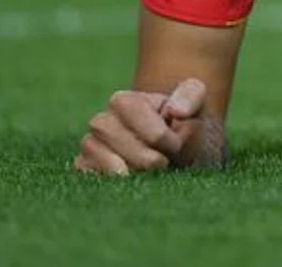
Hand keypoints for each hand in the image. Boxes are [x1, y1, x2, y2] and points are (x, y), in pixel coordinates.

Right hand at [73, 77, 208, 174]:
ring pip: (107, 163)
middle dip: (148, 157)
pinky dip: (117, 184)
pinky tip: (135, 183)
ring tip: (152, 173)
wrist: (171, 150)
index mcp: (125, 101)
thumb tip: (176, 111)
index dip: (157, 133)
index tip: (174, 144)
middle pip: (118, 140)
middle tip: (165, 163)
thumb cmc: (181, 124)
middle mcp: (101, 122)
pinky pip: (93, 179)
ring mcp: (91, 146)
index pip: (131, 110)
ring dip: (136, 172)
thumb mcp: (194, 102)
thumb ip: (191, 97)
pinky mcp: (86, 169)